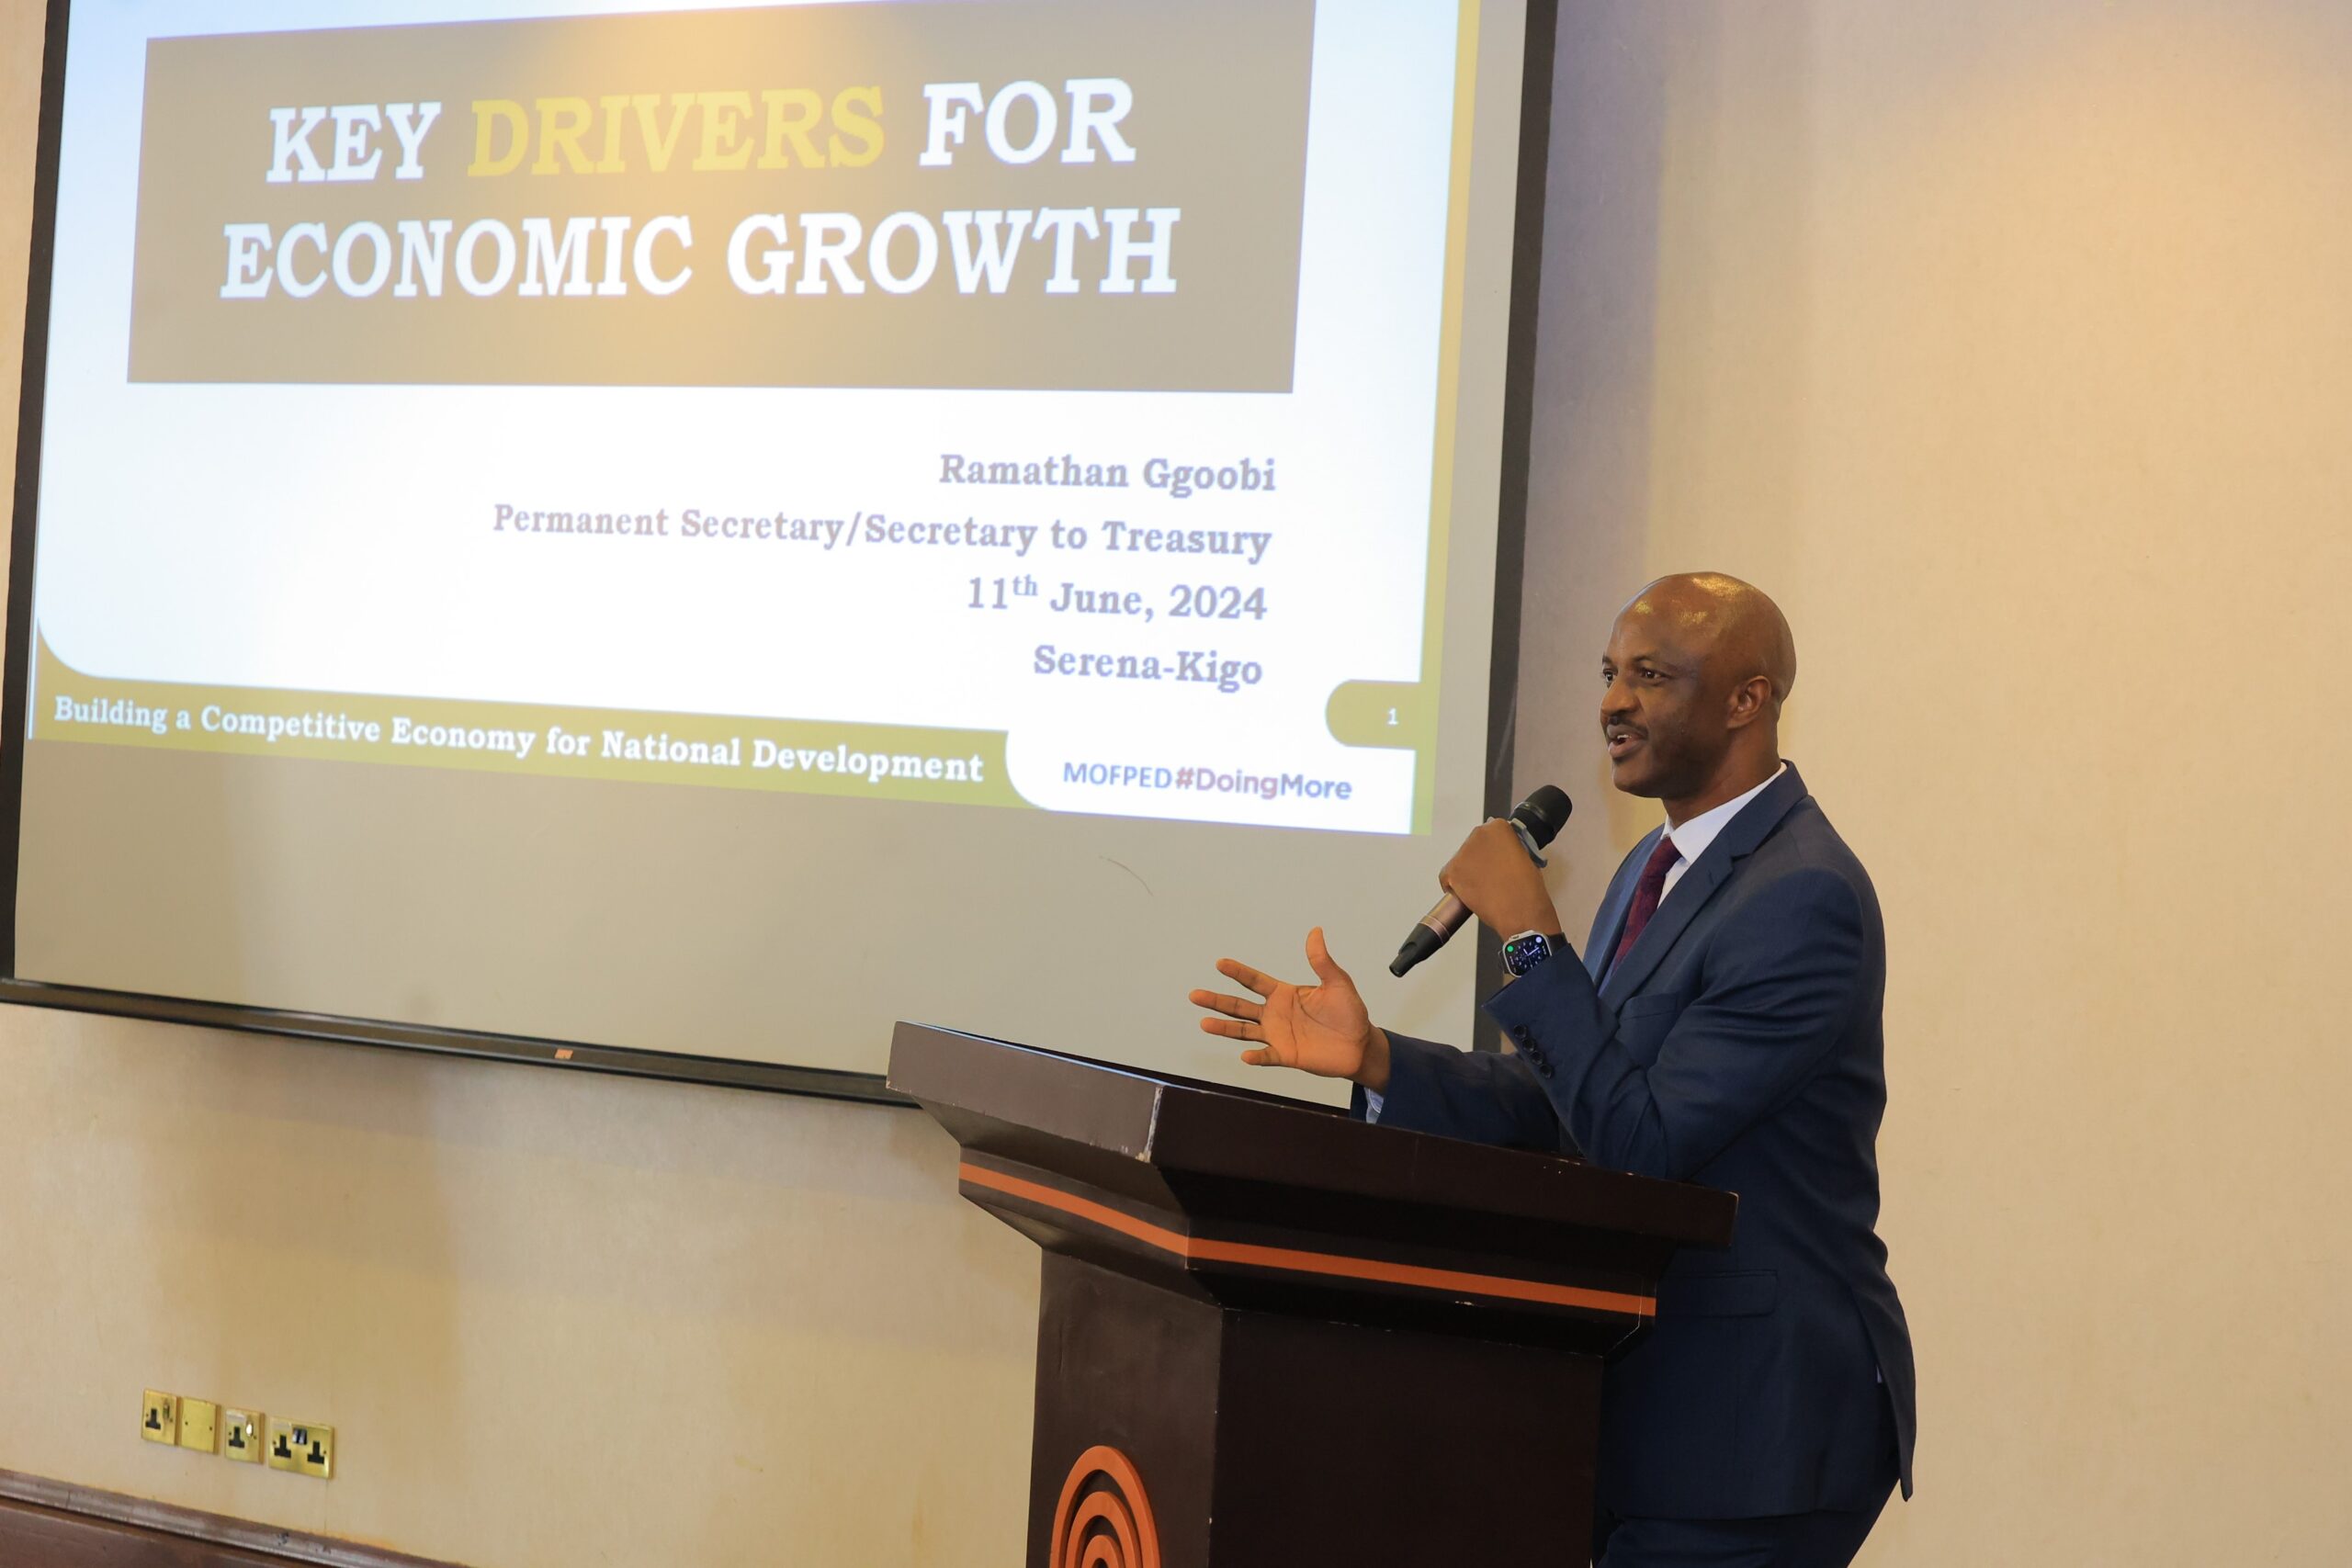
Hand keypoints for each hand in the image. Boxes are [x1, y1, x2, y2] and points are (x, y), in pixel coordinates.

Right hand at [1189, 927, 1391, 1091]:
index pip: (1254, 981)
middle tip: (1195, 994)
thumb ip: (1322, 961)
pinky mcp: (1286, 1055)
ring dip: (1224, 1028)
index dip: (1238, 972)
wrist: (1359, 1045)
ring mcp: (1278, 1035)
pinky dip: (1256, 1057)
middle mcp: (1275, 1013)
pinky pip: (1266, 1056)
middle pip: (1240, 1006)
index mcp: (1284, 993)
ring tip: (1204, 1023)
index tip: (1220, 963)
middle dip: (1217, 1000)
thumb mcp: (1338, 983)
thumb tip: (1316, 932)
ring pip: (1244, 1030)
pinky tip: (1245, 1056)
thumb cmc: (1349, 1012)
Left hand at [1439, 818, 1561, 937]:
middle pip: (1473, 846)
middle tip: (1490, 877)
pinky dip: (1454, 885)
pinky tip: (1468, 894)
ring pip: (1461, 861)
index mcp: (1499, 827)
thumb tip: (1499, 856)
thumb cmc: (1527, 887)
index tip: (1498, 861)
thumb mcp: (1525, 856)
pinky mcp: (1451, 871)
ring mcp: (1462, 852)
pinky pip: (1447, 876)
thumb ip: (1508, 849)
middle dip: (1479, 859)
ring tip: (1483, 888)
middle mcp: (1478, 834)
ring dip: (1468, 872)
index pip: (1490, 834)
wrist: (1520, 909)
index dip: (1494, 851)